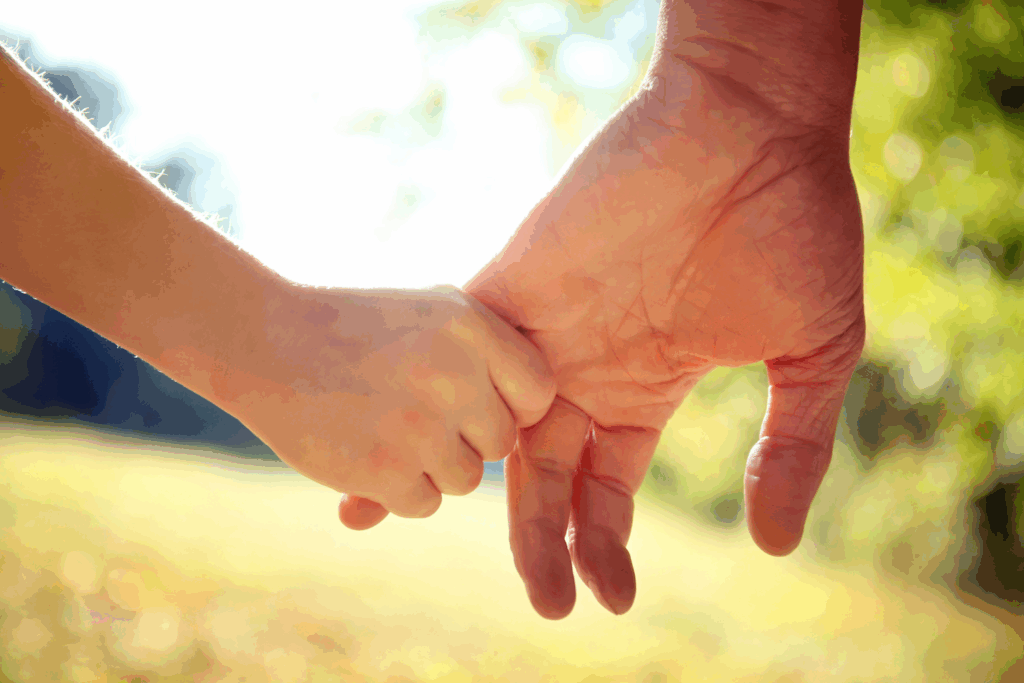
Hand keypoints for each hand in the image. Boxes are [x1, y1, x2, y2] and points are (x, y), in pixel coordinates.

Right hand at [235, 285, 555, 521]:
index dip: (513, 405)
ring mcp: (420, 427)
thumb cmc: (355, 325)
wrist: (266, 340)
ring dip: (431, 467)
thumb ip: (489, 348)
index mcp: (472, 328)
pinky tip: (365, 452)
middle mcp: (454, 376)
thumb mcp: (432, 308)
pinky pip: (424, 503)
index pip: (538, 392)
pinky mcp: (385, 472)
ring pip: (465, 479)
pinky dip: (397, 491)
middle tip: (420, 416)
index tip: (478, 404)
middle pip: (500, 442)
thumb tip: (539, 407)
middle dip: (468, 439)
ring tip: (387, 428)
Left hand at [465, 59, 864, 617]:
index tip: (612, 598)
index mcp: (646, 387)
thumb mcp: (812, 353)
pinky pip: (449, 358)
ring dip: (465, 488)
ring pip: (488, 428)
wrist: (749, 124)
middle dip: (542, 543)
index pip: (607, 488)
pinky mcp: (509, 286)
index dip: (606, 545)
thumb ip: (794, 447)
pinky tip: (393, 442)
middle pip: (544, 477)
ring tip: (427, 534)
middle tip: (549, 606)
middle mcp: (584, 368)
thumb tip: (775, 546)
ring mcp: (543, 331)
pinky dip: (419, 403)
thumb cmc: (792, 225)